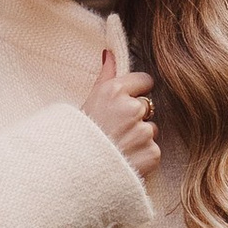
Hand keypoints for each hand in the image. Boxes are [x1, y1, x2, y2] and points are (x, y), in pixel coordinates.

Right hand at [82, 47, 160, 176]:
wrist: (74, 174)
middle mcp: (132, 108)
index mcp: (115, 91)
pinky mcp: (152, 152)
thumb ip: (105, 75)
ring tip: (118, 148)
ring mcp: (143, 131)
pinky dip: (143, 156)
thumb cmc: (78, 136)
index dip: (135, 93)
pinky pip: (153, 150)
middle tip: (115, 132)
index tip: (124, 105)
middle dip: (136, 118)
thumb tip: (110, 53)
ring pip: (150, 130)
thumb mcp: (88, 101)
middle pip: (147, 107)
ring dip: (139, 138)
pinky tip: (125, 160)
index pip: (145, 81)